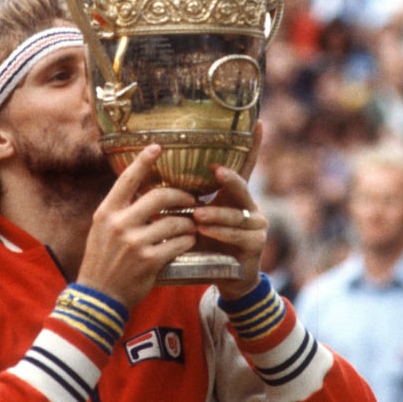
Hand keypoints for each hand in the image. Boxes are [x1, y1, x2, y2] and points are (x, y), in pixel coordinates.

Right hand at [77, 144, 196, 309]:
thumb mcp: (101, 230)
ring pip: (174, 222)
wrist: (100, 296)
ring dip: (188, 223)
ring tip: (192, 225)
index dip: (143, 161)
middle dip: (181, 196)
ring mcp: (135, 243)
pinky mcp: (150, 261)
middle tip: (191, 200)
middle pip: (159, 196)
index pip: (126, 179)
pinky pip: (178, 244)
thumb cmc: (102, 261)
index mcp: (106, 213)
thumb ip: (119, 212)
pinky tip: (189, 242)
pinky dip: (187, 241)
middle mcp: (119, 224)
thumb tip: (140, 192)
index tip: (157, 147)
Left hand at [191, 124, 266, 296]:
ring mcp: (256, 225)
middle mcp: (249, 206)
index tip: (257, 122)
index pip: (245, 165)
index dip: (252, 145)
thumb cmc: (204, 245)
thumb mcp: (192, 220)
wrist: (224, 279)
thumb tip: (144, 180)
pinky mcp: (256, 244)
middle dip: (229, 178)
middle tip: (216, 170)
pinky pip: (237, 235)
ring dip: (216, 214)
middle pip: (242, 186)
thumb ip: (180, 200)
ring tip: (197, 216)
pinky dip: (220, 233)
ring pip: (236, 214)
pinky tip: (205, 232)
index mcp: (234, 195)